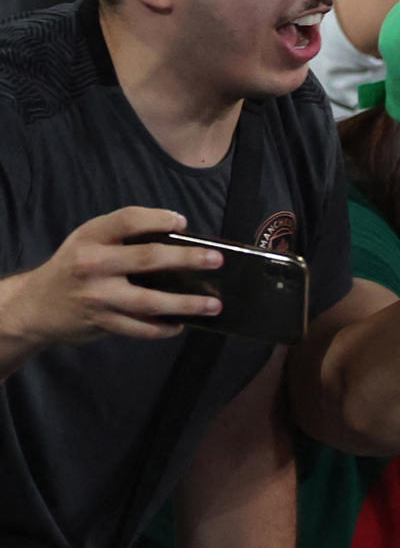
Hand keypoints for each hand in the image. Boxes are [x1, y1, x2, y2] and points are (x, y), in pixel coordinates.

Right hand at [0, 207, 224, 350]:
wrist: (35, 305)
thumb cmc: (73, 266)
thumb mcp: (88, 240)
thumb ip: (123, 235)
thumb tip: (178, 236)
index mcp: (91, 238)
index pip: (128, 220)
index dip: (158, 218)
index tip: (183, 222)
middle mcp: (93, 265)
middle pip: (148, 258)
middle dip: (187, 259)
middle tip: (216, 260)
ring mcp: (97, 296)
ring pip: (149, 302)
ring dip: (186, 304)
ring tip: (213, 304)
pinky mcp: (101, 321)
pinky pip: (139, 328)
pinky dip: (163, 328)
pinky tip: (181, 324)